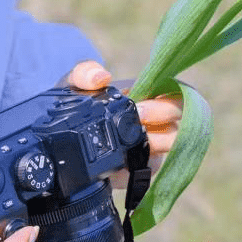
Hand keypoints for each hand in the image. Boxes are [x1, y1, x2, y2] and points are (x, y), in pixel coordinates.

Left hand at [66, 60, 182, 187]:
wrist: (61, 139)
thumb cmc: (75, 103)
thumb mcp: (73, 83)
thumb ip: (84, 72)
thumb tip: (102, 77)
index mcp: (145, 96)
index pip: (176, 93)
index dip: (168, 98)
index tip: (141, 104)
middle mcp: (153, 120)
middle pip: (180, 118)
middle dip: (162, 116)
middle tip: (138, 117)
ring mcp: (150, 145)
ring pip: (172, 144)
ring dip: (156, 143)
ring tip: (130, 142)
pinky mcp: (140, 168)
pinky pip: (153, 169)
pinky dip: (141, 166)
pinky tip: (122, 165)